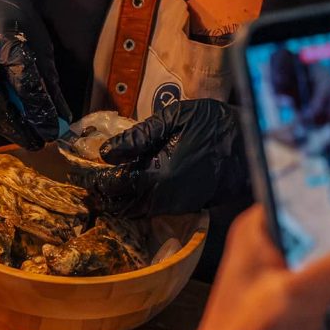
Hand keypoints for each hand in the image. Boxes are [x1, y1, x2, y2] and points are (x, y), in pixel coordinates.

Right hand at [0, 0, 69, 149]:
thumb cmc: (14, 22)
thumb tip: (62, 117)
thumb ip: (48, 83)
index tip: (51, 132)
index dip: (40, 115)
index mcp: (10, 44)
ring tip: (12, 131)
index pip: (27, 88)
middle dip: (17, 130)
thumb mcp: (39, 45)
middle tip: (34, 143)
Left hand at [86, 99, 245, 216]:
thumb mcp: (175, 118)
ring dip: (117, 200)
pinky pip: (152, 209)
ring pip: (136, 211)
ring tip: (102, 187)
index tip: (75, 174)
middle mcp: (164, 198)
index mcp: (159, 176)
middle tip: (84, 183)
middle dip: (100, 196)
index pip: (113, 184)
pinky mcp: (186, 206)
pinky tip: (131, 186)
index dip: (92, 180)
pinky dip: (136, 201)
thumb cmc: (216, 125)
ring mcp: (176, 205)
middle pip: (121, 205)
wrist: (254, 146)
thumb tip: (106, 152)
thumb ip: (139, 136)